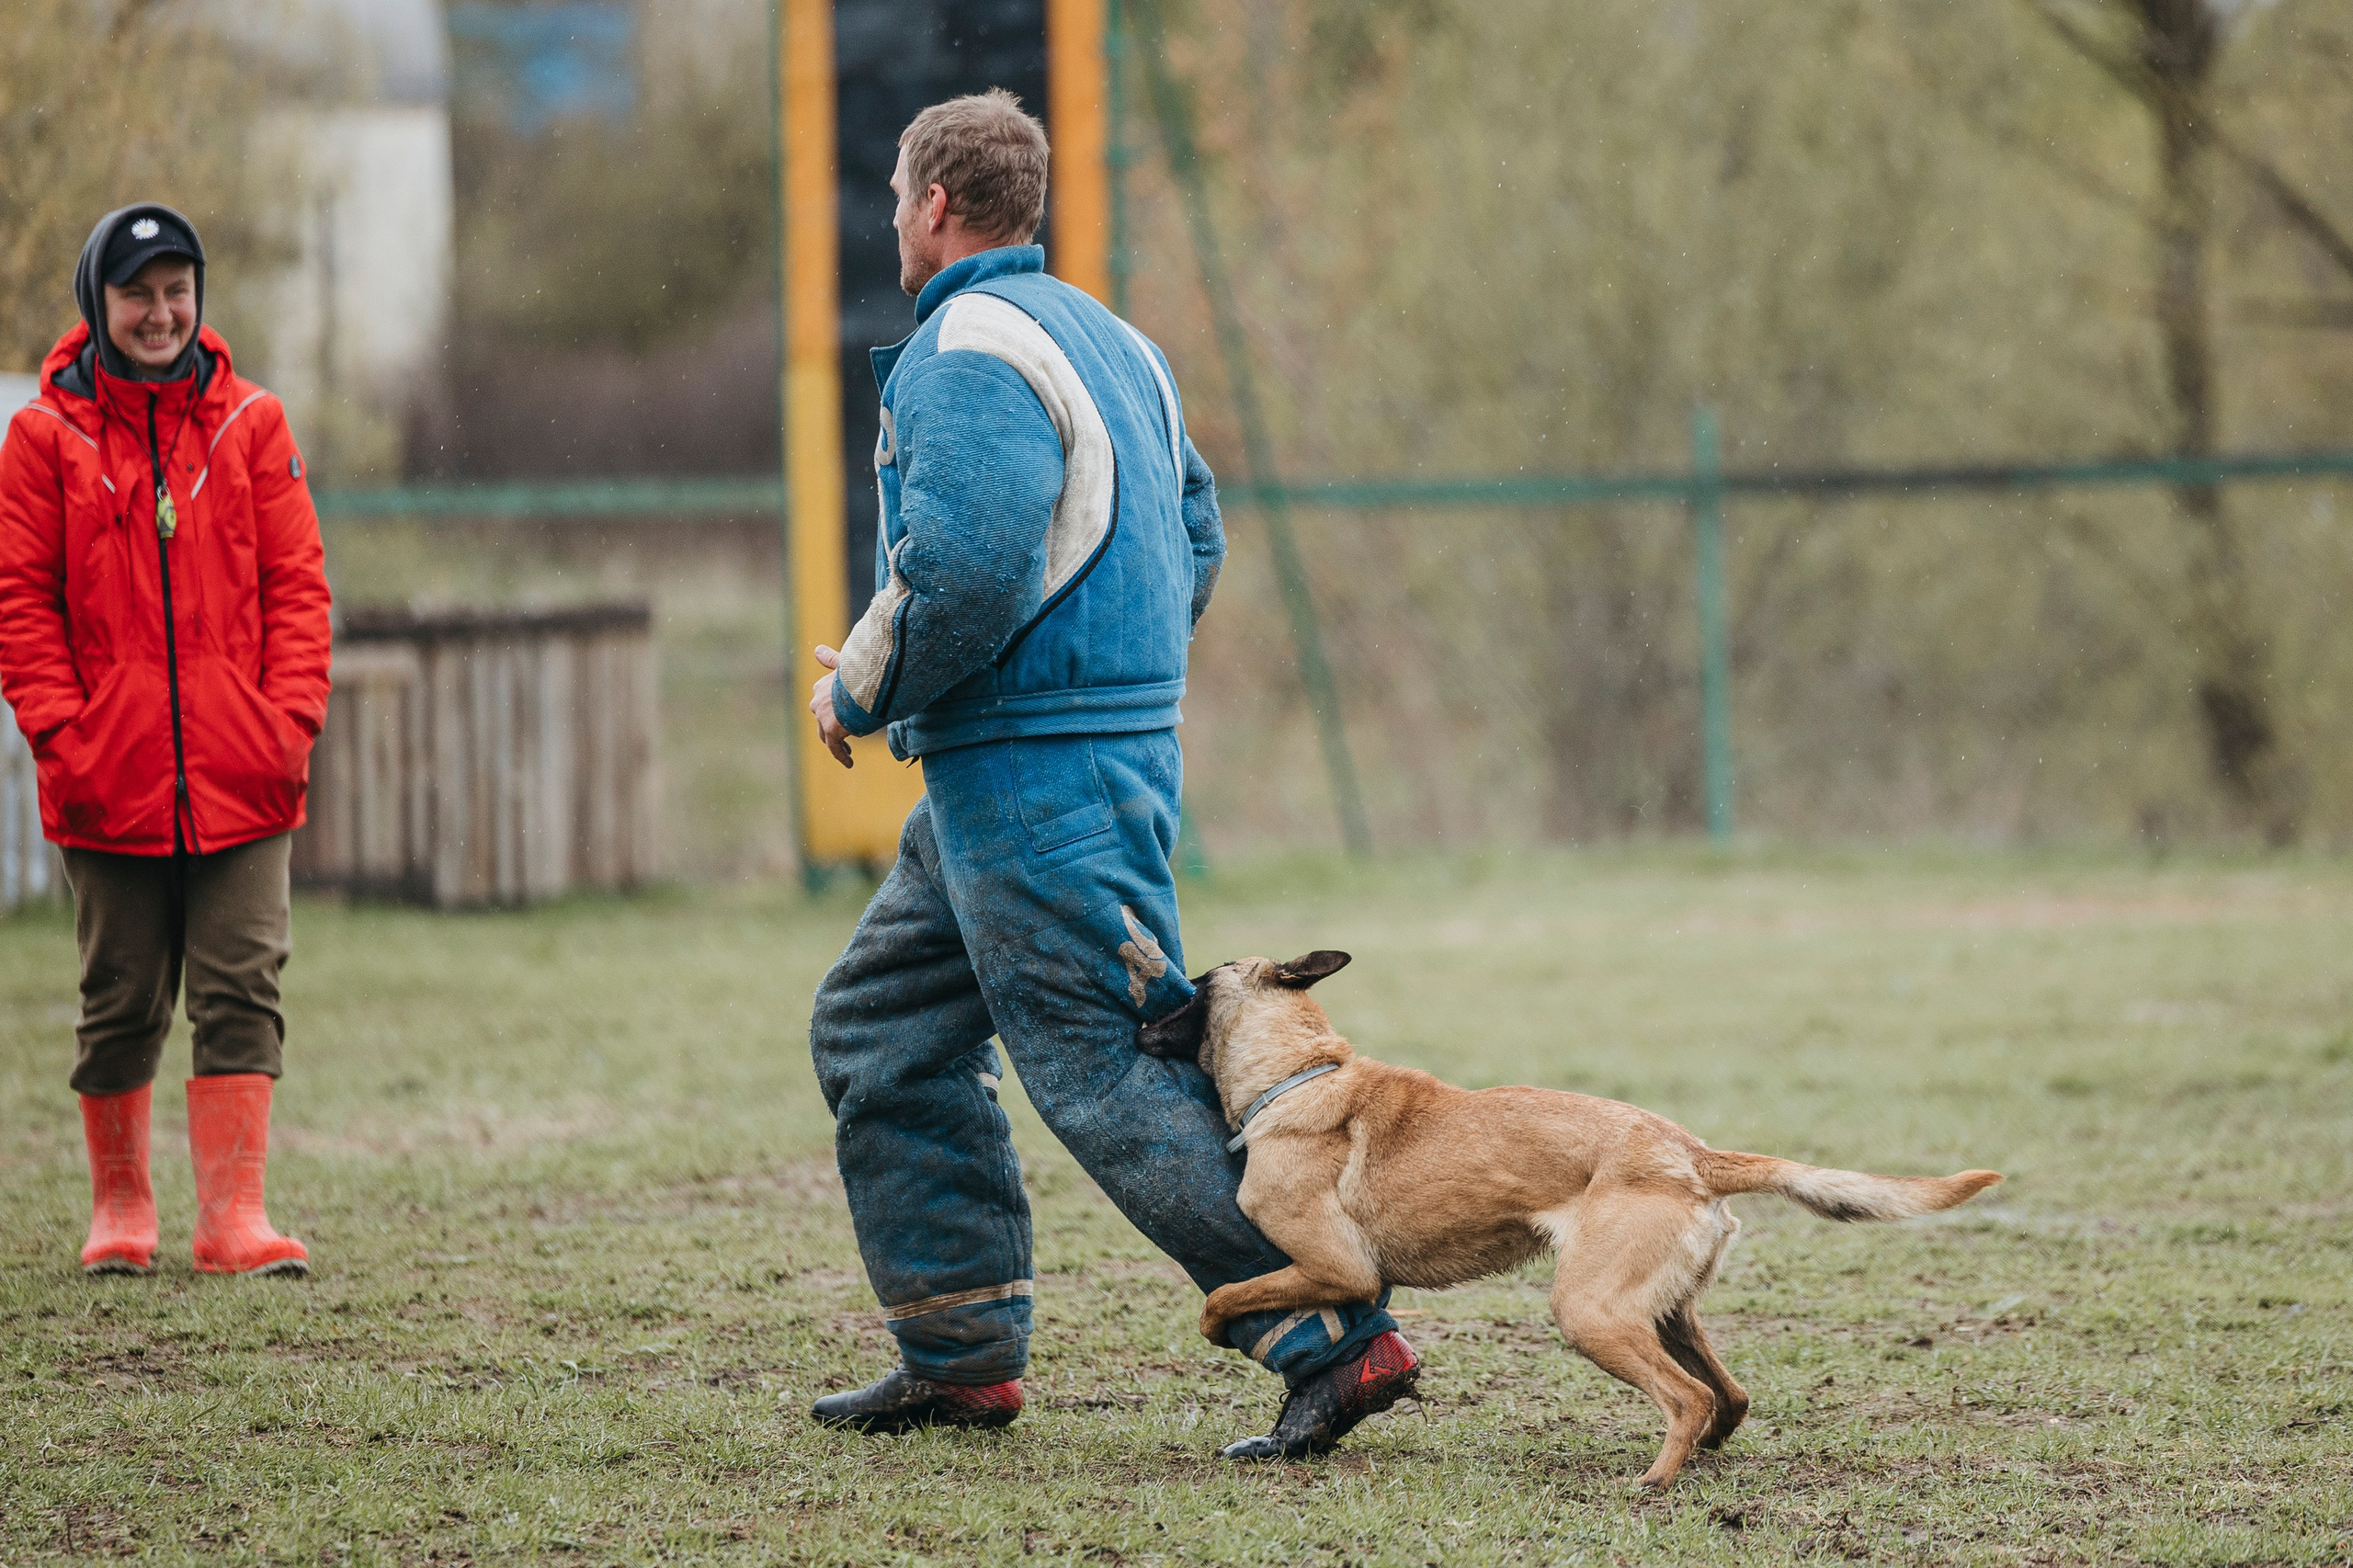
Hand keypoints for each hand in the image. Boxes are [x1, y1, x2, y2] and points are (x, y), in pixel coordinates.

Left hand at [809, 646, 853, 768]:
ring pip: (826, 735)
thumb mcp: (845, 663)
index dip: (833, 710)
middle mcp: (818, 702)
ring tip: (847, 752)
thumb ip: (831, 659)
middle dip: (832, 727)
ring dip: (836, 744)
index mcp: (821, 686)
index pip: (823, 701)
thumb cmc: (861, 670)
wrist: (866, 682)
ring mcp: (823, 717)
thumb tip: (816, 650)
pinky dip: (842, 756)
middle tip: (846, 735)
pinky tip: (849, 764)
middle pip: (822, 720)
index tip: (844, 716)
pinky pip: (835, 748)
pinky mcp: (832, 730)